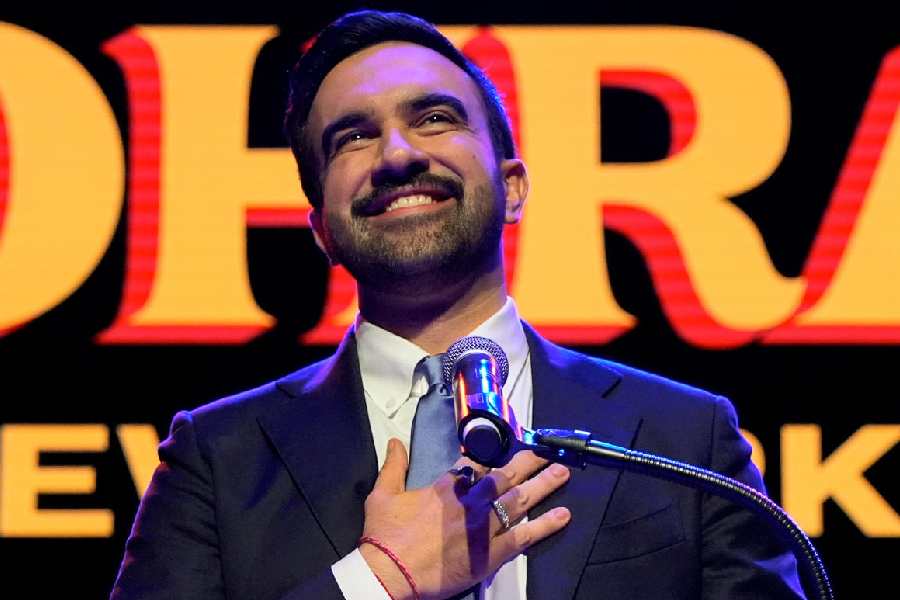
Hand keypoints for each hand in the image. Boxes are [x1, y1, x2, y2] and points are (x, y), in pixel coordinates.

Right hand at [359, 438, 570, 599]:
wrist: (390, 572)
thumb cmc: (385, 535)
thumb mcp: (382, 494)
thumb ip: (393, 466)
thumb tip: (395, 442)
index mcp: (446, 487)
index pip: (476, 466)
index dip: (494, 458)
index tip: (509, 450)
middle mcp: (470, 501)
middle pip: (506, 477)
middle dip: (528, 463)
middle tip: (548, 453)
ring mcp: (483, 526)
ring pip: (520, 501)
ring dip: (544, 485)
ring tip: (562, 473)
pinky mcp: (491, 553)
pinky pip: (524, 536)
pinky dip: (545, 525)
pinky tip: (562, 515)